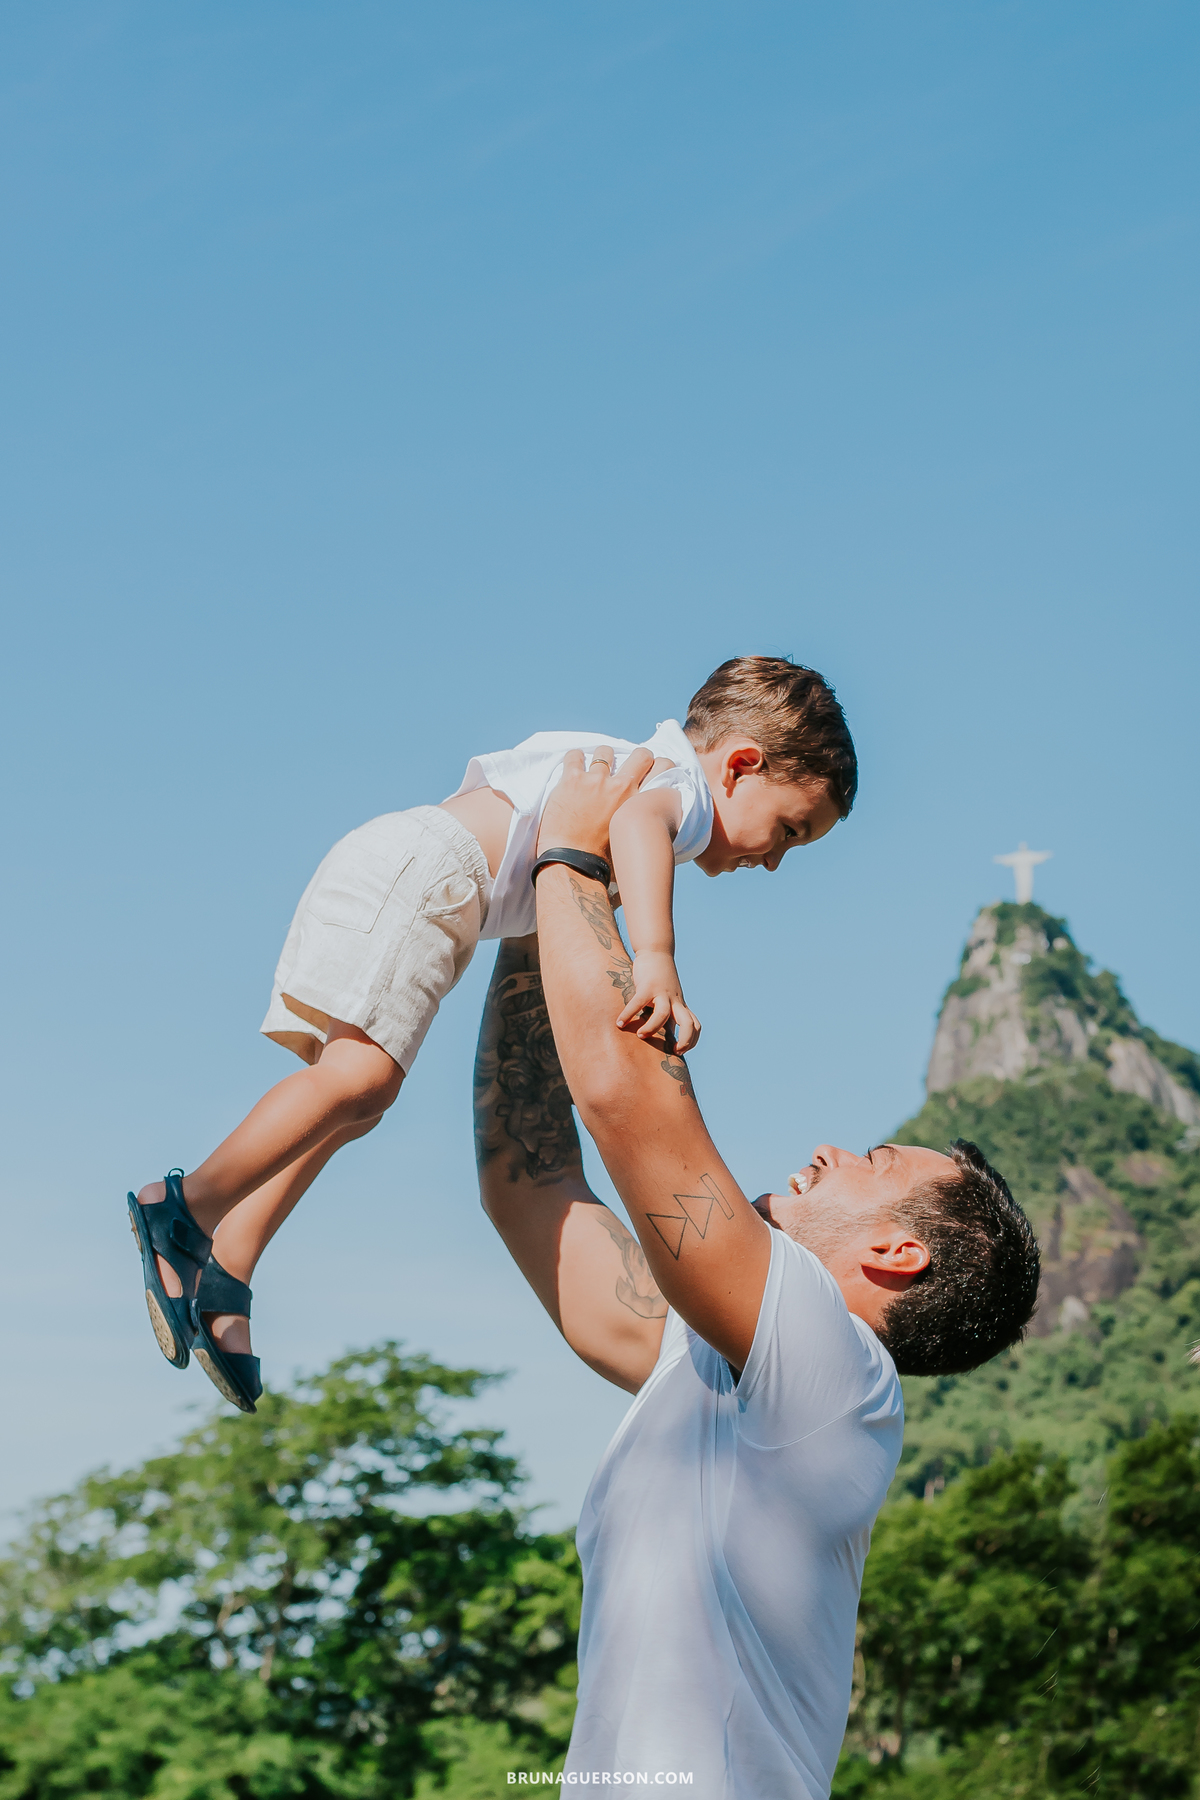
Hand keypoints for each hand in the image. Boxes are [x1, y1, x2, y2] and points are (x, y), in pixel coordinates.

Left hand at [536, 745, 655, 859]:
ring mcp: (596, 780)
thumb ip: (642, 826)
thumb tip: (650, 830)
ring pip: (605, 752)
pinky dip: (575, 759)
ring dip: (602, 758)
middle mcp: (622, 786)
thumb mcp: (634, 839)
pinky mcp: (572, 779)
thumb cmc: (603, 860)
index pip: (664, 769)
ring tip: (594, 768)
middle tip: (627, 765)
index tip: (653, 768)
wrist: (572, 862)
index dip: (661, 765)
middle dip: (637, 757)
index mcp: (639, 801)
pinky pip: (575, 756)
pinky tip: (574, 766)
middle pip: (641, 755)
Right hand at [617, 949, 701, 1051]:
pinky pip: (638, 1003)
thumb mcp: (668, 998)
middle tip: (673, 1051)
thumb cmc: (661, 979)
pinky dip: (628, 1014)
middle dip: (684, 1040)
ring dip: (652, 1028)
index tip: (679, 1051)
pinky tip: (619, 1023)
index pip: (695, 1025)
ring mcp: (662, 993)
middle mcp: (674, 1001)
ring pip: (663, 1014)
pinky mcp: (647, 985)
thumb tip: (667, 1034)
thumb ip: (668, 1014)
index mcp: (680, 1005)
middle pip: (689, 1023)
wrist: (656, 952)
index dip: (691, 1040)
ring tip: (641, 1035)